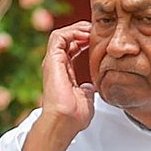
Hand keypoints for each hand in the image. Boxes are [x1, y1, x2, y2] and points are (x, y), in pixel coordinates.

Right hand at [23, 23, 94, 150]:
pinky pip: (58, 36)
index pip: (73, 49)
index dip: (84, 41)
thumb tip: (89, 87)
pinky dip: (72, 32)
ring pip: (62, 34)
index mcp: (65, 73)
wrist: (64, 121)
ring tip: (91, 29)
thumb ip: (86, 92)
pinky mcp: (52, 59)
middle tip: (97, 30)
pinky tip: (85, 34)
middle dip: (82, 32)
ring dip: (77, 29)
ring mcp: (53, 61)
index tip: (98, 41)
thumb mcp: (85, 101)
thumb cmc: (73, 117)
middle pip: (67, 39)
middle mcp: (57, 65)